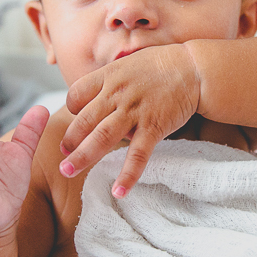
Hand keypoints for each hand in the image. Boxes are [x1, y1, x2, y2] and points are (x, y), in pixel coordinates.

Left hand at [59, 44, 199, 197]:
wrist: (194, 68)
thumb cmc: (159, 66)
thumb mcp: (126, 64)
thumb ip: (108, 81)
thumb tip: (92, 98)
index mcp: (107, 76)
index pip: (75, 95)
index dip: (71, 109)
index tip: (76, 119)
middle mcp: (116, 94)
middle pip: (83, 121)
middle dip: (69, 141)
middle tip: (62, 156)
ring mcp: (134, 112)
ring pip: (101, 138)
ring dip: (82, 157)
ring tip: (67, 171)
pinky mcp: (153, 127)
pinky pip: (137, 155)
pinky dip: (128, 175)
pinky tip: (119, 191)